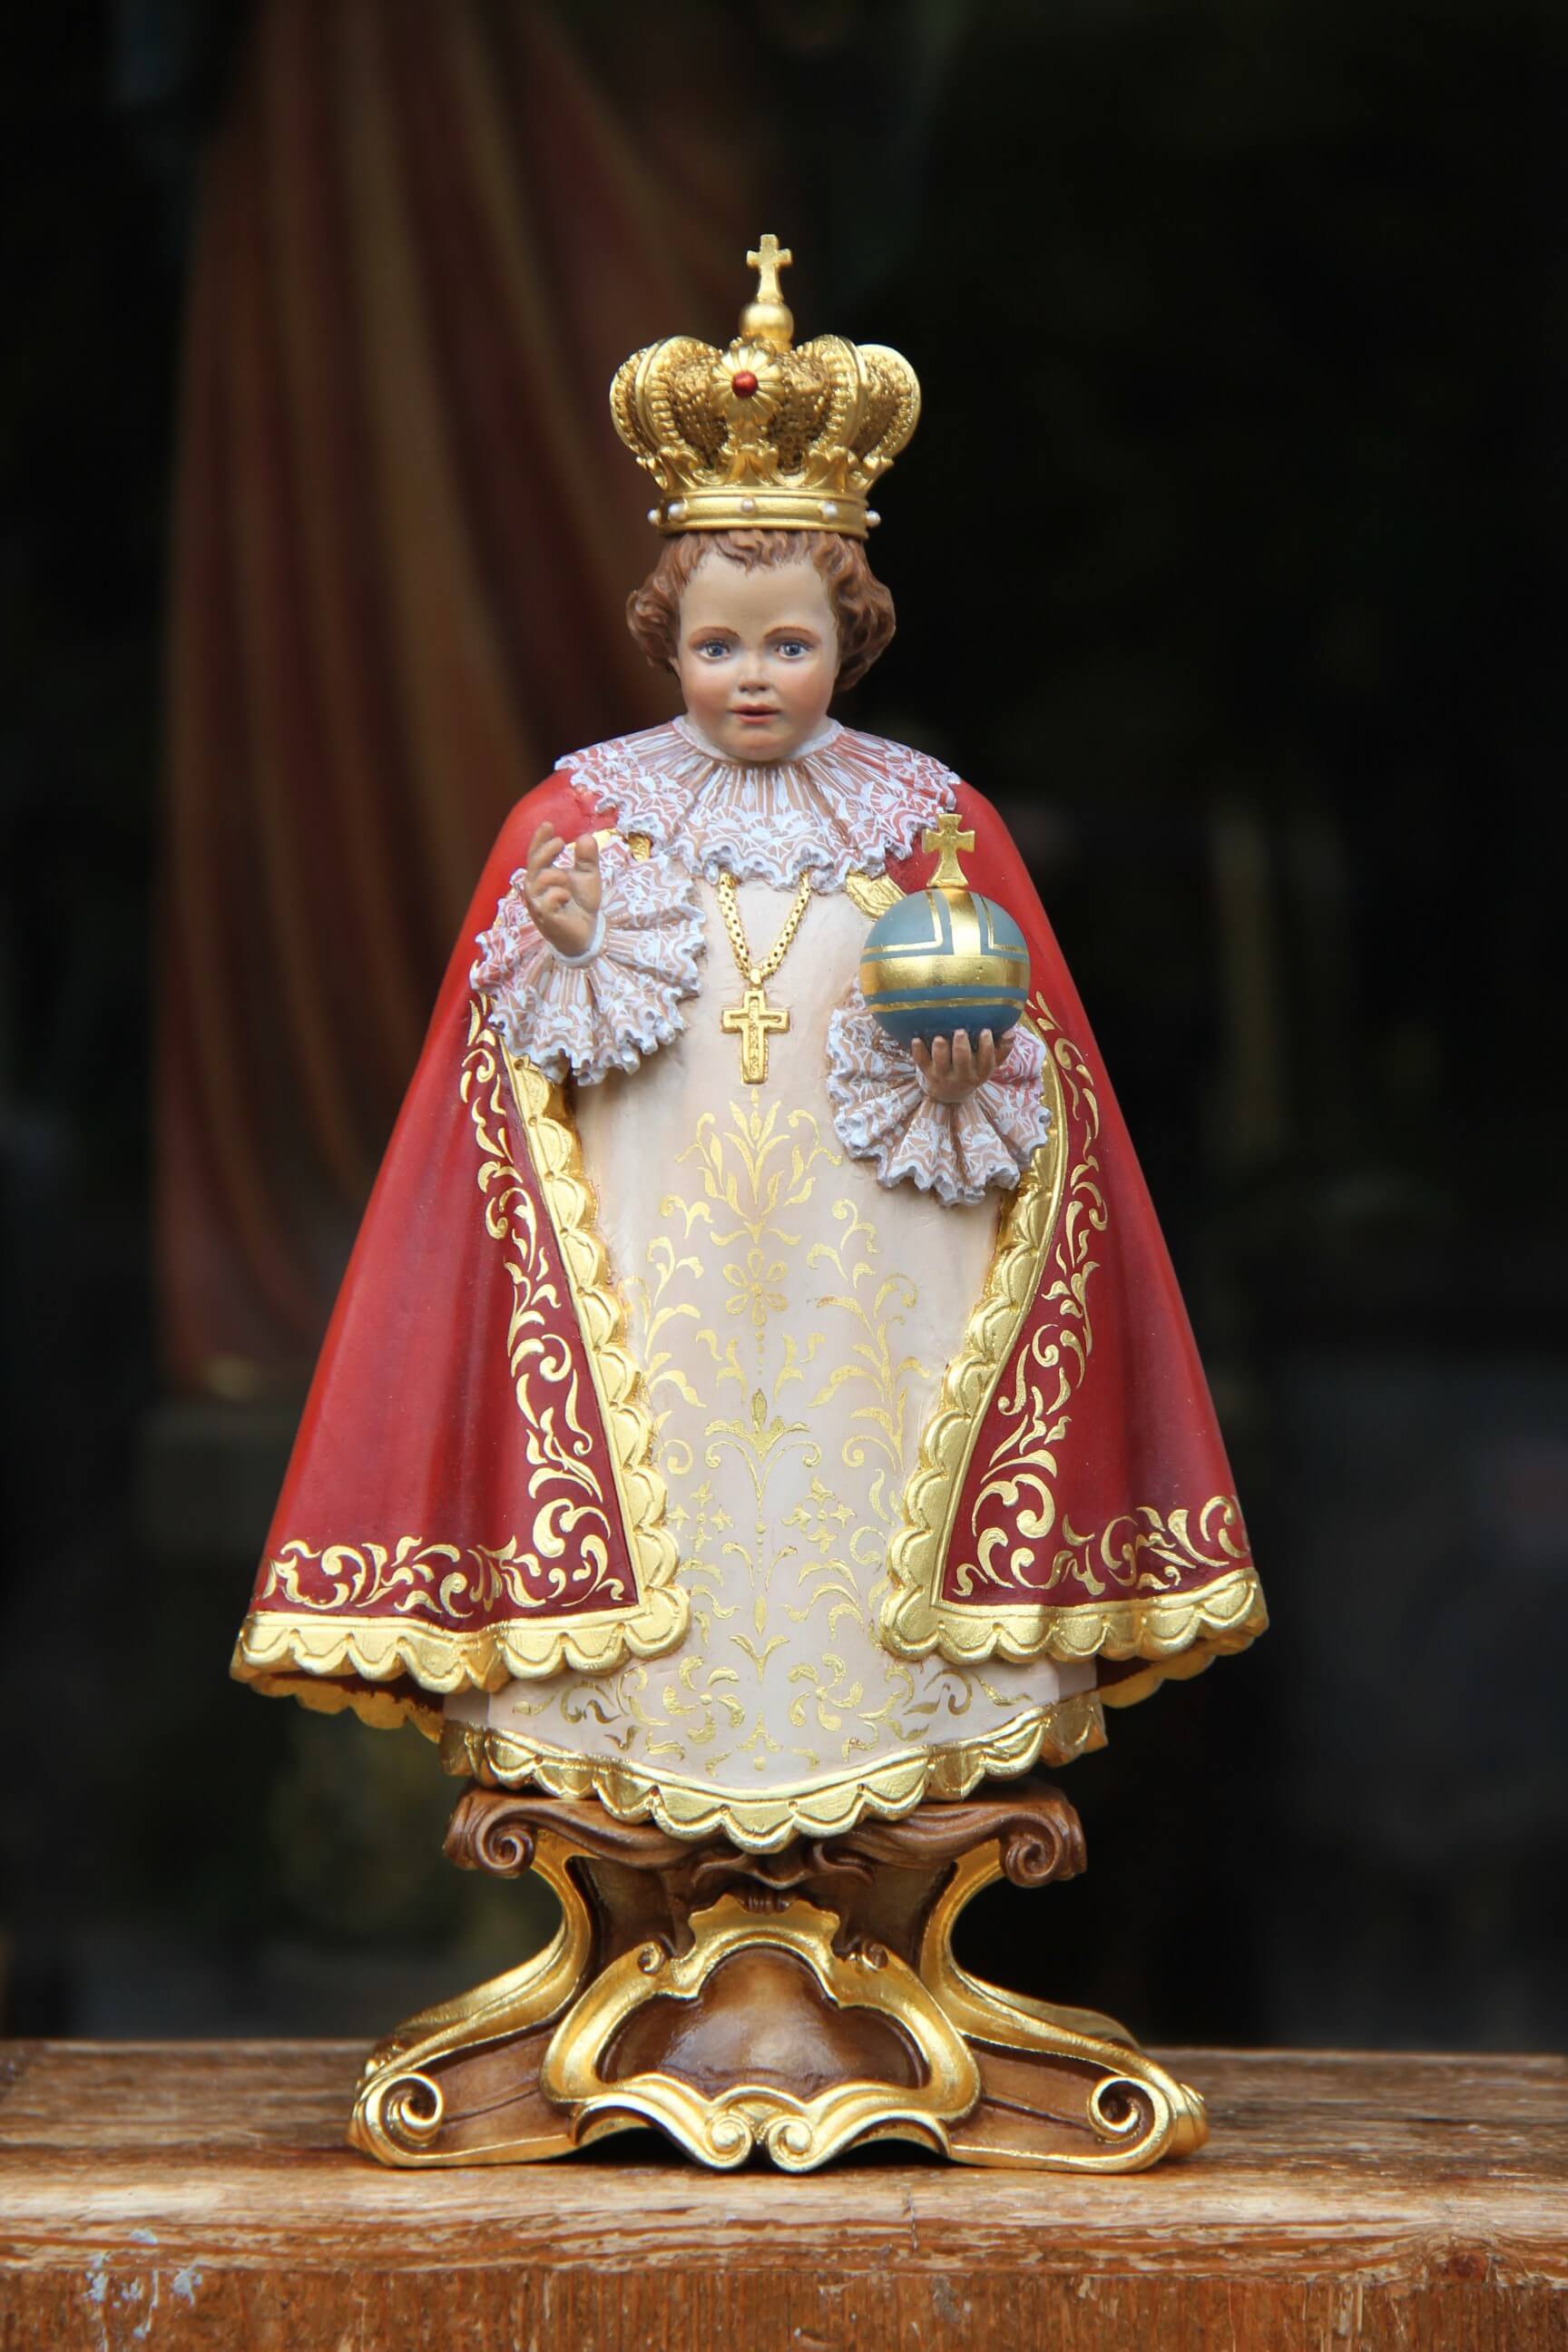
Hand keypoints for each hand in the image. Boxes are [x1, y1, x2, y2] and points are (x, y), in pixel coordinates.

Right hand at [523, 822, 601, 955]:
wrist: (587, 933)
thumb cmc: (581, 904)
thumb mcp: (588, 877)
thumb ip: (587, 858)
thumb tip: (585, 837)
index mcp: (543, 876)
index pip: (535, 854)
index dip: (539, 839)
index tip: (548, 825)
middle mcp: (536, 889)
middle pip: (533, 864)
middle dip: (545, 851)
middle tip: (561, 843)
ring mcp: (538, 904)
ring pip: (538, 881)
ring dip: (556, 876)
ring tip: (567, 883)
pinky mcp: (546, 918)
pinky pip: (545, 901)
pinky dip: (558, 894)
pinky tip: (566, 897)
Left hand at [912, 1029, 996, 1103]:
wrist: (949, 1094)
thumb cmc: (972, 1070)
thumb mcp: (987, 1065)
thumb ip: (1001, 1049)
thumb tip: (1012, 1032)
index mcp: (979, 1073)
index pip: (987, 1063)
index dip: (987, 1048)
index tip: (985, 1031)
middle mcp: (961, 1076)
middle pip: (962, 1063)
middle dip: (961, 1048)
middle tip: (960, 1032)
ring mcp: (943, 1075)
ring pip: (941, 1063)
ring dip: (940, 1051)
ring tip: (940, 1038)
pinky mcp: (927, 1071)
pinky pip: (921, 1062)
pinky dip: (918, 1051)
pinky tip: (916, 1039)